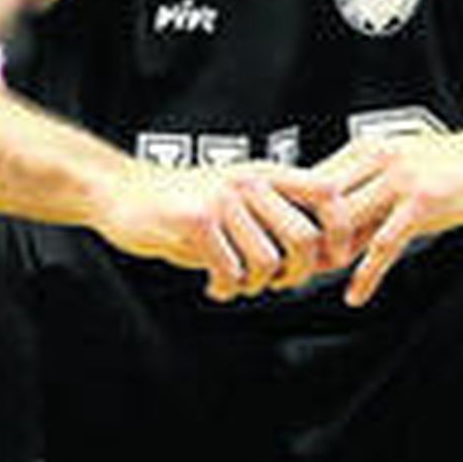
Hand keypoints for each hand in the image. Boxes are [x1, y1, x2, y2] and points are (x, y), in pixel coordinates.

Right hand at [99, 159, 354, 301]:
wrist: (121, 192)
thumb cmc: (183, 203)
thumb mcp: (236, 197)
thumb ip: (275, 217)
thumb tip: (323, 256)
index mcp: (266, 173)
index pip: (328, 194)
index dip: (341, 231)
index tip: (332, 259)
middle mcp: (249, 181)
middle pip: (304, 238)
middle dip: (297, 274)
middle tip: (276, 283)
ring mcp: (223, 200)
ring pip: (267, 262)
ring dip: (255, 285)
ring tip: (236, 283)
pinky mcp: (196, 221)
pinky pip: (230, 271)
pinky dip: (226, 289)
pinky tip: (214, 286)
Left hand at [315, 126, 462, 306]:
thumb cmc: (458, 166)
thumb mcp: (405, 180)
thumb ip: (372, 207)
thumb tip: (338, 243)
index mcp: (367, 149)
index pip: (314, 181)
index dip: (299, 215)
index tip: (295, 243)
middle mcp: (378, 159)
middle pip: (321, 201)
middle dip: (309, 237)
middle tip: (304, 267)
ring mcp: (401, 179)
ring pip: (345, 220)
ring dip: (332, 255)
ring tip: (328, 277)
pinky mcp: (424, 202)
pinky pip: (383, 245)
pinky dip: (365, 276)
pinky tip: (358, 294)